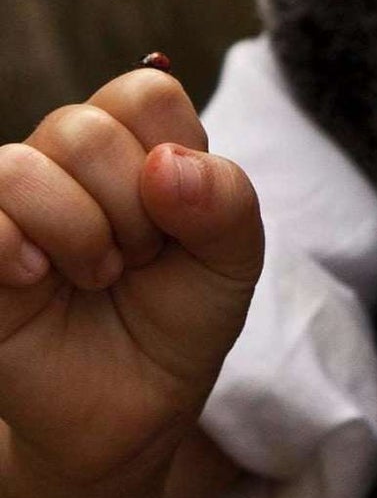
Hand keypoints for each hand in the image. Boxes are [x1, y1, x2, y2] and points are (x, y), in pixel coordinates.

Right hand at [0, 67, 262, 491]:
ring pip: (22, 165)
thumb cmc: (180, 317)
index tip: (180, 219)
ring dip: (79, 233)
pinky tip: (38, 280)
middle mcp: (65, 161)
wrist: (132, 405)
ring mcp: (11, 203)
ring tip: (97, 276)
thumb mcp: (233, 259)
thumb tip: (167, 164)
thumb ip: (225, 199)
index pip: (146, 92)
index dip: (175, 158)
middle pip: (86, 128)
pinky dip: (17, 245)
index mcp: (136, 144)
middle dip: (132, 208)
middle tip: (138, 259)